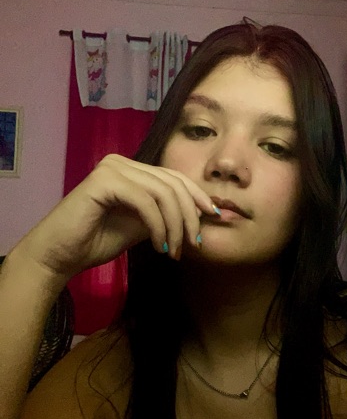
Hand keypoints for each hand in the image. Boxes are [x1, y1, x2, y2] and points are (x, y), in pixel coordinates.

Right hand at [13, 154, 216, 281]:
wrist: (61, 255)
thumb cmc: (98, 240)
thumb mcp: (143, 226)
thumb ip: (166, 214)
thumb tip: (200, 214)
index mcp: (132, 170)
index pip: (175, 178)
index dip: (198, 196)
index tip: (214, 217)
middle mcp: (122, 163)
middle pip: (173, 183)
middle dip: (190, 215)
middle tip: (194, 243)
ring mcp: (112, 168)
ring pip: (163, 193)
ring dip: (175, 224)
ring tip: (174, 250)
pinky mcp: (104, 181)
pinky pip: (146, 202)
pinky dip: (158, 226)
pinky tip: (160, 246)